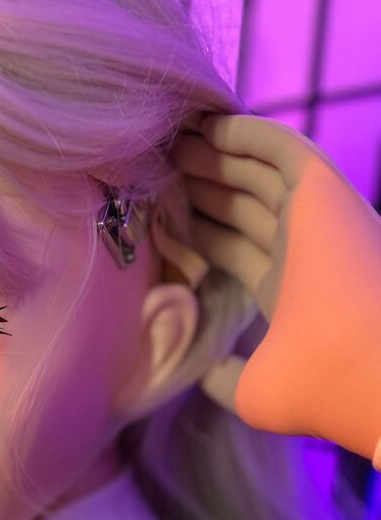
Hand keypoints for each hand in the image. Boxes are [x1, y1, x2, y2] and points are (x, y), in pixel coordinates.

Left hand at [170, 113, 380, 466]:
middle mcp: (304, 251)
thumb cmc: (315, 388)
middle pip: (243, 207)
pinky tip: (208, 126)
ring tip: (172, 140)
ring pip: (257, 175)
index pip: (235, 250)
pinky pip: (280, 148)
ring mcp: (316, 220)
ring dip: (216, 156)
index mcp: (289, 294)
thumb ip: (222, 378)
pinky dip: (246, 133)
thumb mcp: (252, 392)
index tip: (161, 218)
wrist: (366, 371)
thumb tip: (198, 371)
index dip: (198, 232)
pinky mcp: (325, 190)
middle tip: (160, 167)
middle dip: (203, 186)